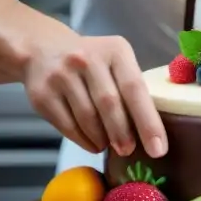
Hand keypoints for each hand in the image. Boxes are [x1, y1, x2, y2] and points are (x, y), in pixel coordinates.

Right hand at [22, 34, 166, 158]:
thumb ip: (130, 88)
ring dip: (101, 138)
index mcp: (115, 50)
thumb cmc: (92, 62)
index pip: (135, 88)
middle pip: (109, 104)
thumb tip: (148, 131)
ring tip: (108, 145)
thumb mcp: (115, 62)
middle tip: (128, 151)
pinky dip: (83, 140)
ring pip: (88, 117)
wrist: (43, 49)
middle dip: (122, 133)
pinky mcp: (43, 94)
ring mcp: (62, 75)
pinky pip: (67, 125)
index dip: (148, 121)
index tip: (158, 148)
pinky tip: (92, 142)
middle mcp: (88, 59)